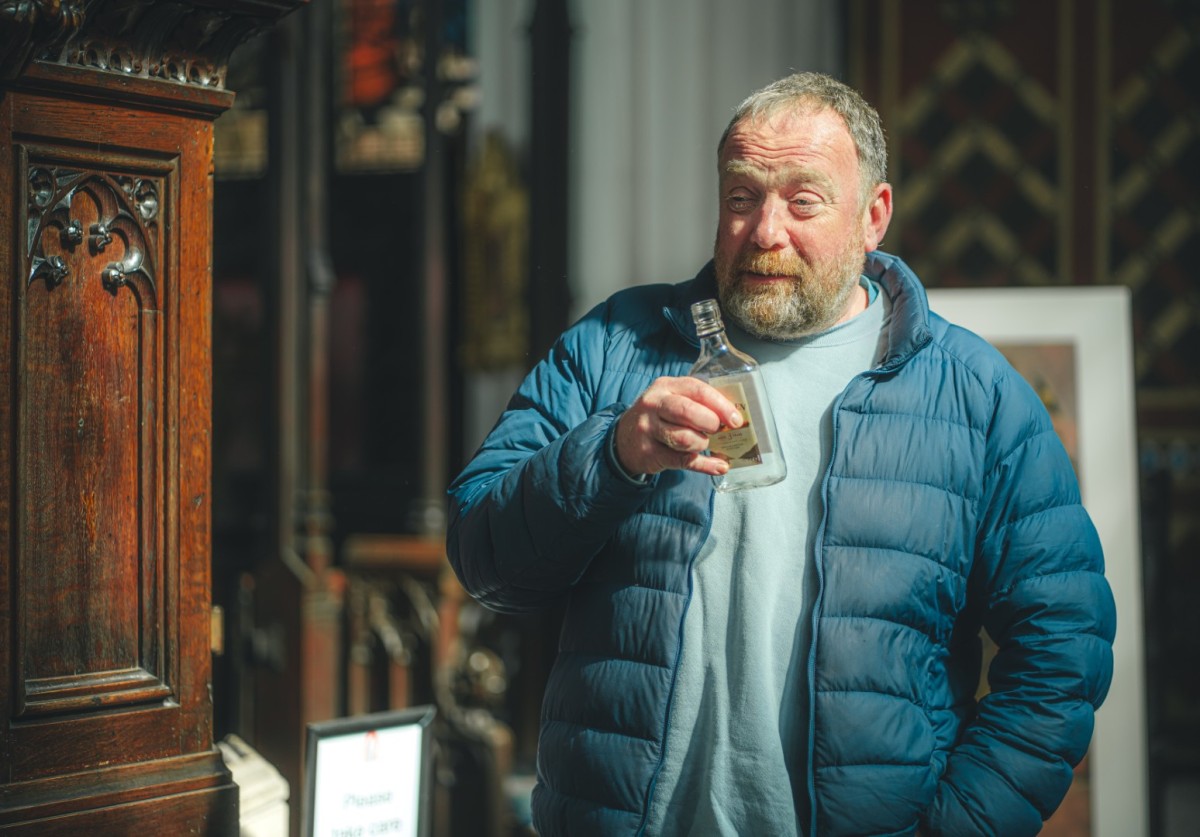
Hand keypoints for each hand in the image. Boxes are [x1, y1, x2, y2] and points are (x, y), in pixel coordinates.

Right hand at [614, 376, 742, 476]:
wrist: (623, 439)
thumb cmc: (658, 417)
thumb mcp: (672, 400)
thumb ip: (697, 403)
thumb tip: (733, 417)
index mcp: (665, 386)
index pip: (697, 390)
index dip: (720, 404)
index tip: (735, 418)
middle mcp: (654, 404)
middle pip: (688, 412)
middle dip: (711, 423)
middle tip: (718, 430)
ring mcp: (648, 429)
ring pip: (684, 438)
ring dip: (702, 443)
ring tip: (704, 443)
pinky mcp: (649, 452)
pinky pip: (682, 460)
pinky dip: (705, 465)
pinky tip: (718, 466)